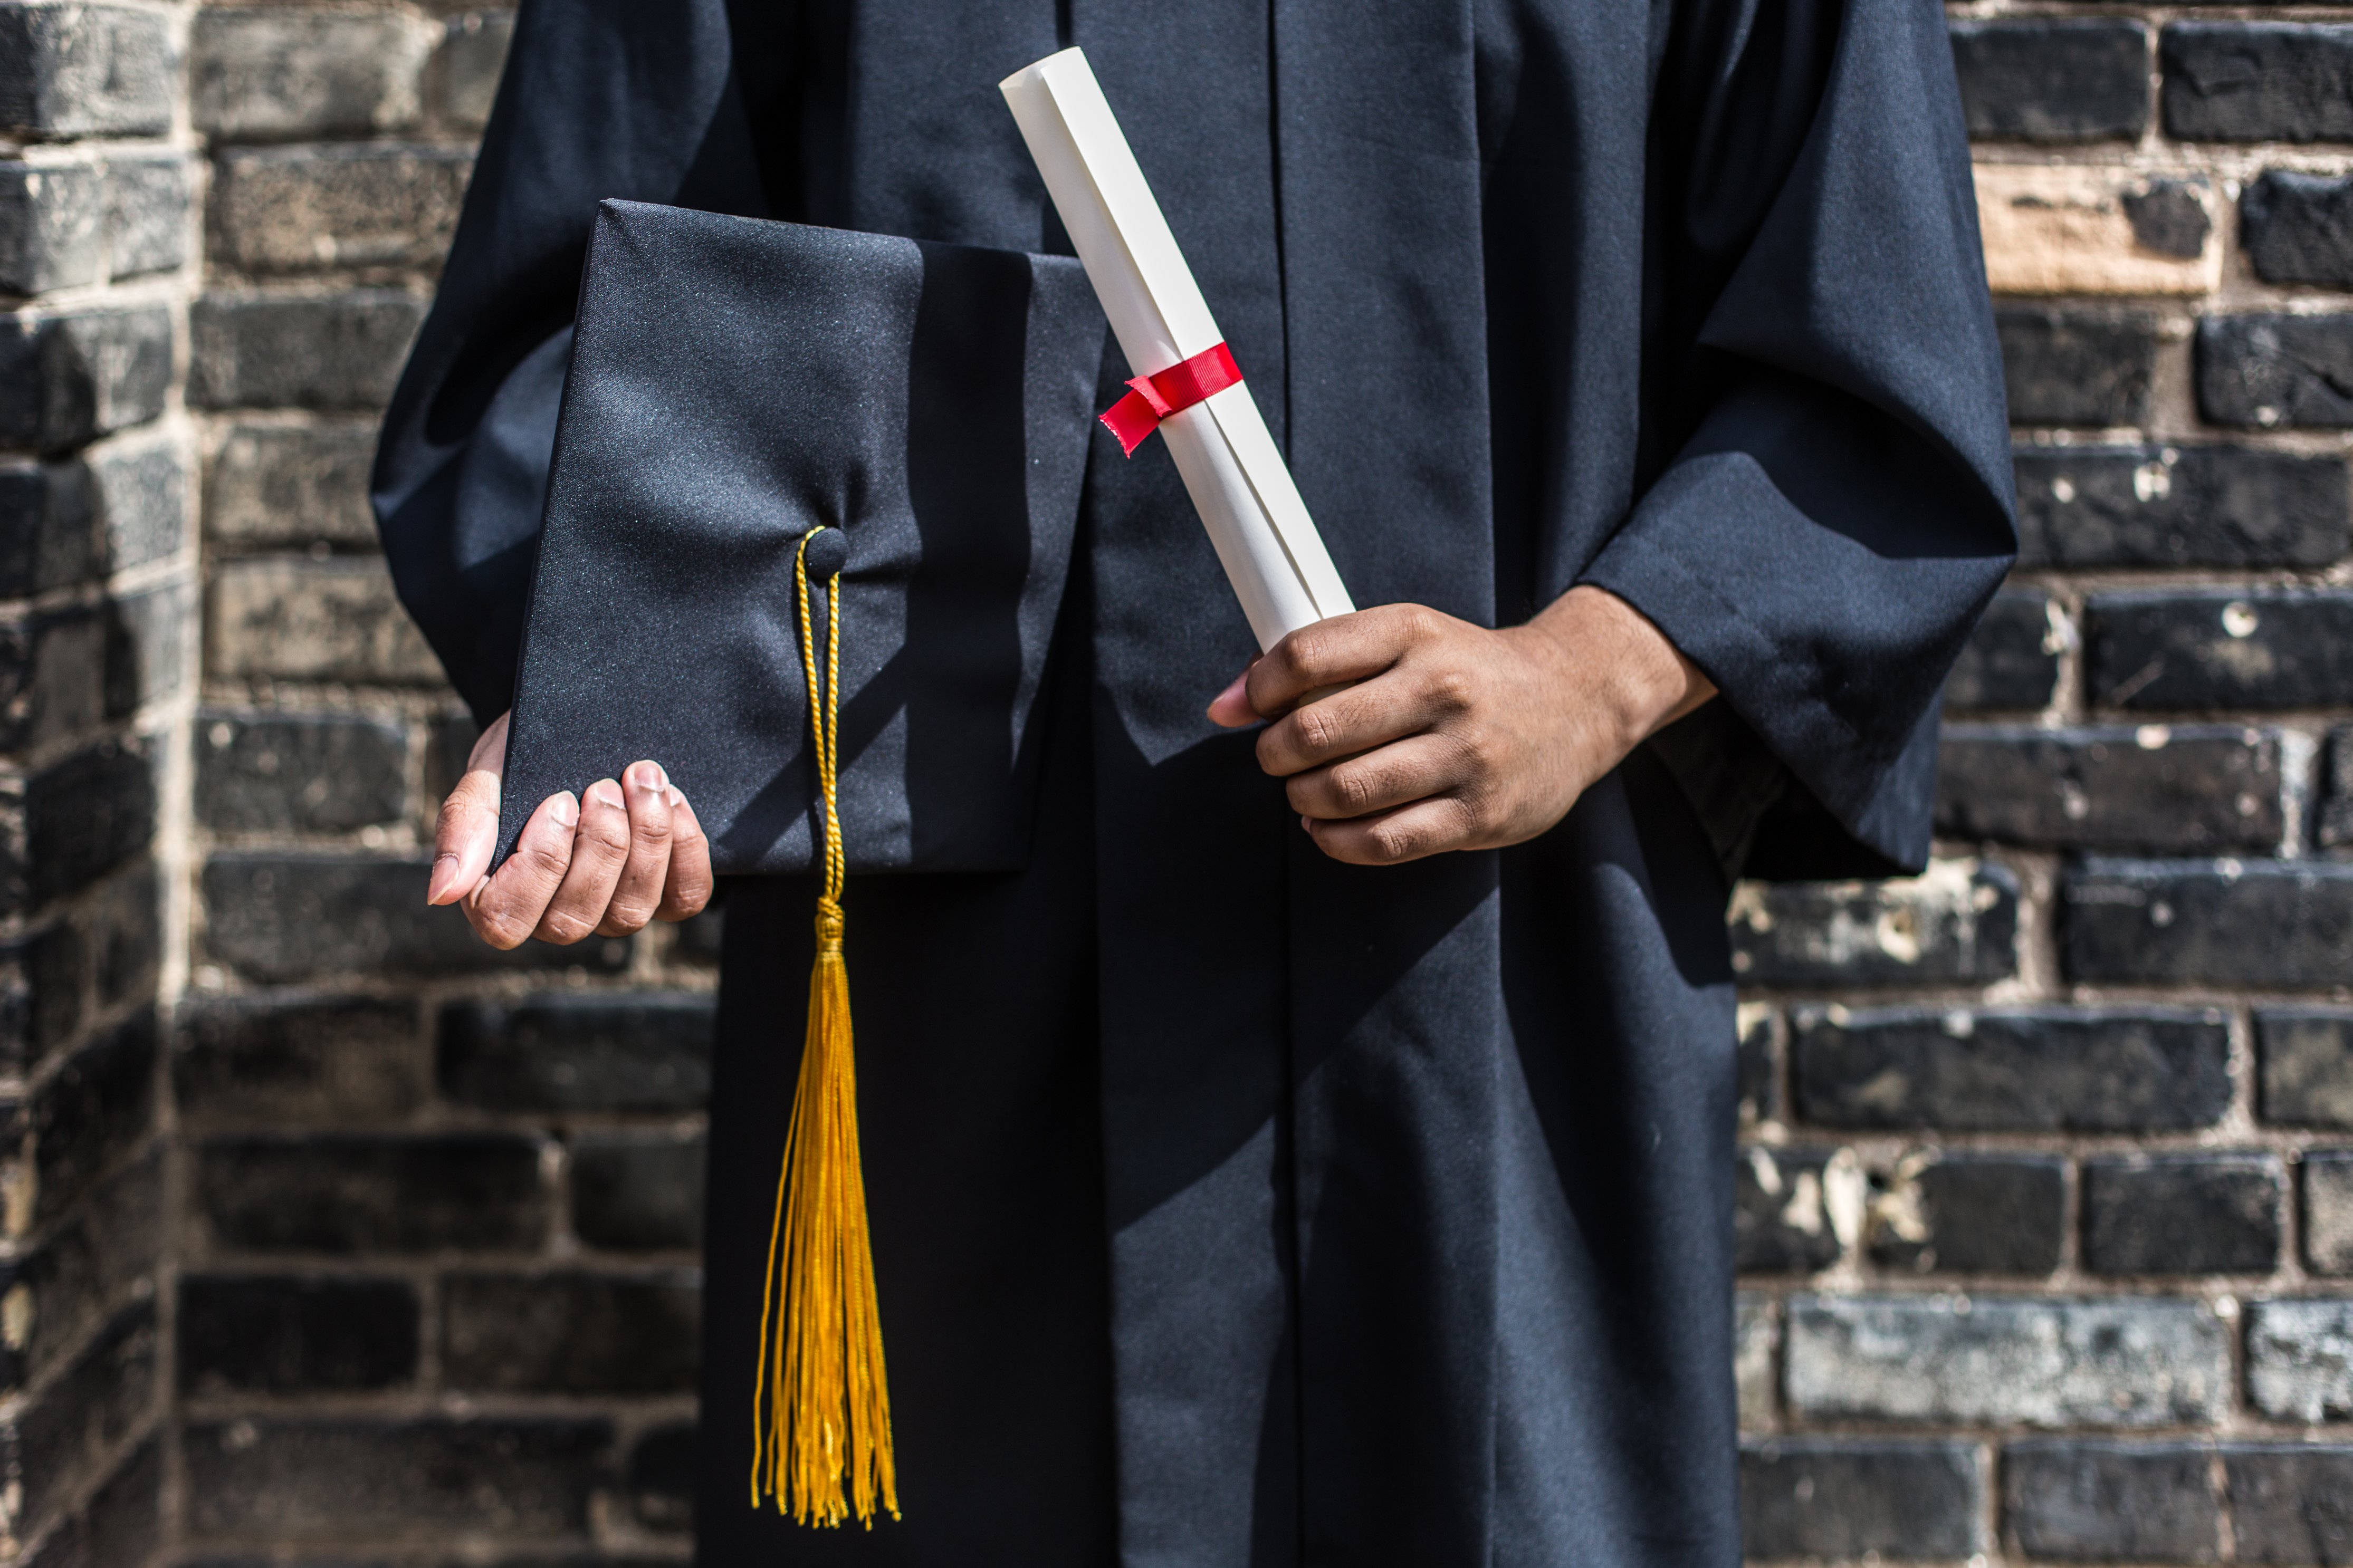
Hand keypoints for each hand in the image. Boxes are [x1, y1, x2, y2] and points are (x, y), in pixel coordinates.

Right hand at [427, 710, 713, 946]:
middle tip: (603, 786)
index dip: (540, 864)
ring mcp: (611, 910)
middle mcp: (555, 916)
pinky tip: (674, 801)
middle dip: (600, 846)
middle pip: (576, 917)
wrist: (577, 732)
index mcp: (498, 896)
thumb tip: (441, 894)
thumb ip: (465, 827)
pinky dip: (686, 851)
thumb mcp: (488, 777)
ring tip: (643, 779)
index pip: (508, 920)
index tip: (558, 801)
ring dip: (645, 840)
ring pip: (631, 912)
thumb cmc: (522, 759)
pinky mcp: (664, 895)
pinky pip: (684, 899)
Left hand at [1207, 586, 1714, 865]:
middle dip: (1275, 752)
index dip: (1258, 687)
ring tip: (1305, 791)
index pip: (1308, 655)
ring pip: (1344, 791)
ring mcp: (1465, 755)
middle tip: (1278, 757)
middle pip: (1316, 729)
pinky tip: (1328, 826)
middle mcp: (1443, 689)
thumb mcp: (1408, 639)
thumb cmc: (1468, 672)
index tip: (1246, 706)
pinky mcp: (1478, 814)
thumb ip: (1322, 661)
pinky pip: (1382, 841)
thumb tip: (1225, 703)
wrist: (1575, 701)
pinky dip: (1335, 840)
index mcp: (1416, 633)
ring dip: (1303, 797)